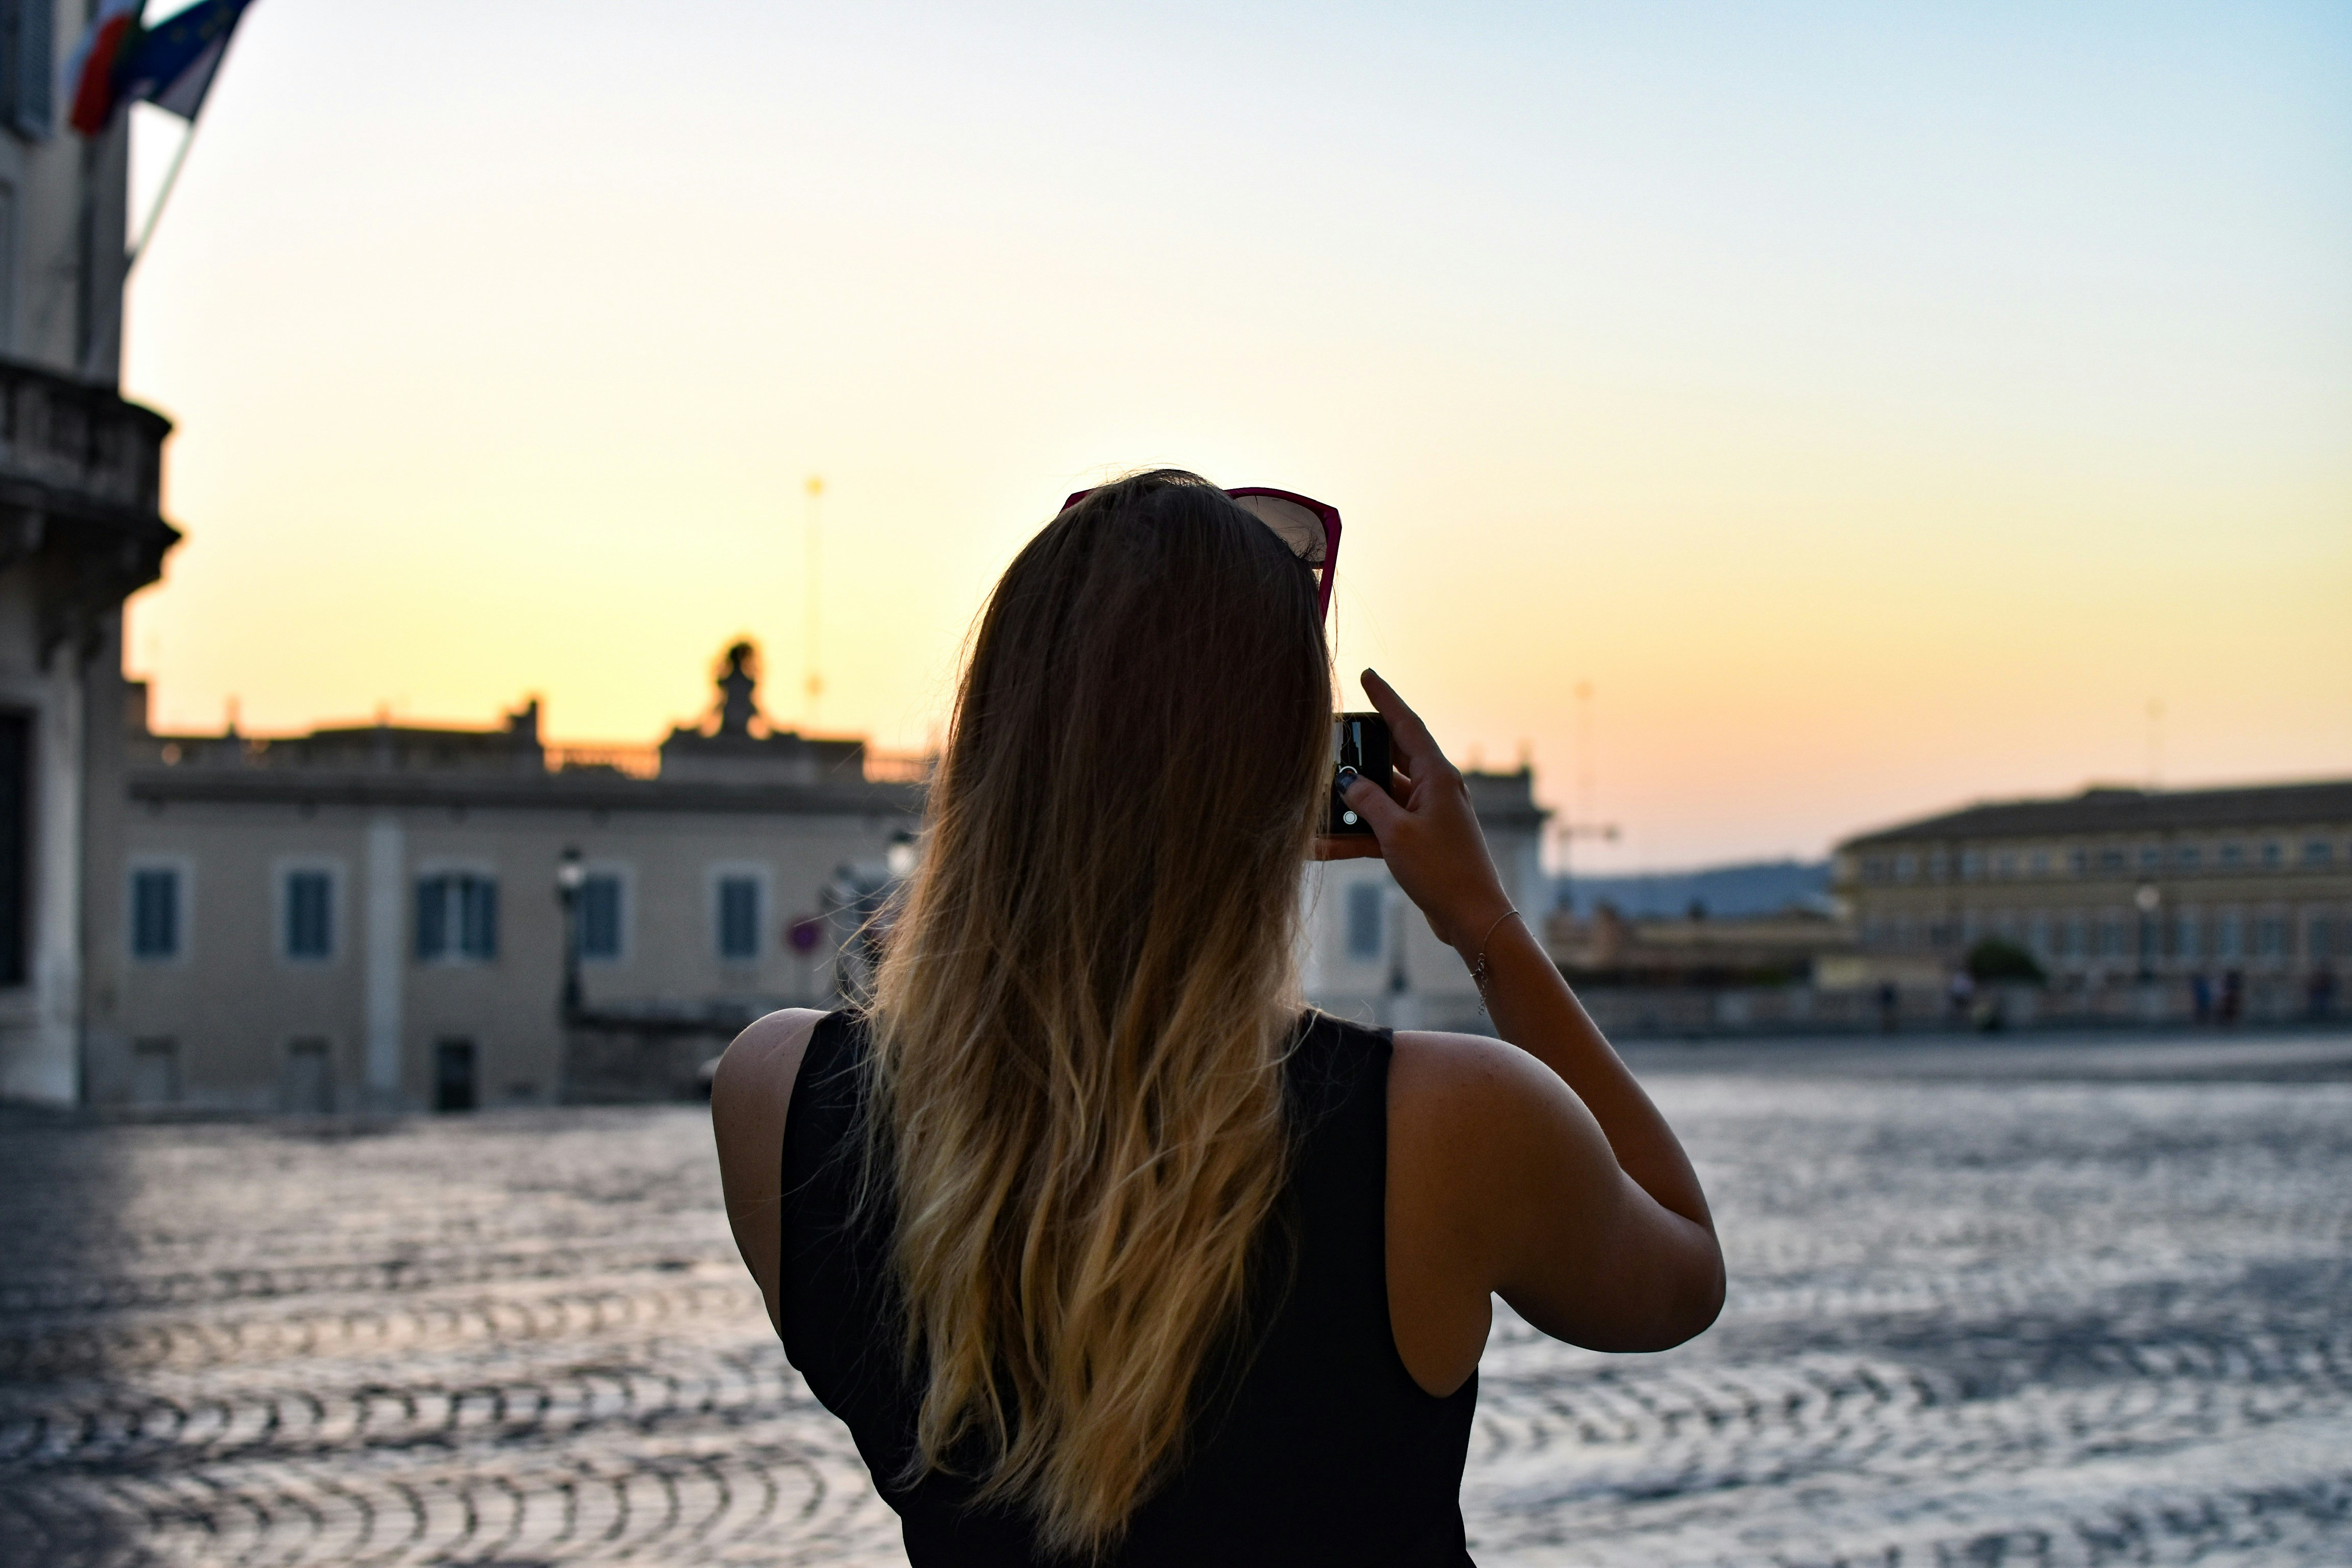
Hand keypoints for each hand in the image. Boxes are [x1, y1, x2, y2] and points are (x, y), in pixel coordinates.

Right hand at [1327, 669, 1513, 952]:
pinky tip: (1322, 844)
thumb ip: (1368, 801)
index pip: (1406, 724)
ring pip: (1381, 797)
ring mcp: (1427, 816)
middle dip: (1360, 749)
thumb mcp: (1396, 832)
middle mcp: (1435, 790)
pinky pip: (1381, 828)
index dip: (1385, 698)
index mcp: (1438, 776)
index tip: (1367, 675)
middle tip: (1332, 736)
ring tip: (1315, 800)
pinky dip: (1356, 835)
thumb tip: (1347, 780)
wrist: (1472, 917)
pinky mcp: (1420, 841)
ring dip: (1350, 802)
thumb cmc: (1443, 871)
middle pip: (1391, 757)